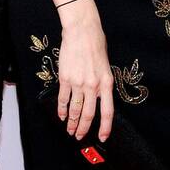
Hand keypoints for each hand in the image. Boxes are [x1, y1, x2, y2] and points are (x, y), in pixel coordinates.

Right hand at [56, 3, 114, 140]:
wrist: (82, 32)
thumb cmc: (96, 45)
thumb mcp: (106, 66)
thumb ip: (102, 84)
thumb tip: (98, 99)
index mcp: (106, 83)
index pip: (107, 111)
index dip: (105, 127)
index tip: (102, 137)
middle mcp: (93, 86)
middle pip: (89, 114)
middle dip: (84, 129)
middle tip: (79, 137)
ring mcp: (78, 83)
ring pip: (75, 109)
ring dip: (71, 122)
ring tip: (69, 130)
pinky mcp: (65, 79)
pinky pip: (63, 99)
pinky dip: (61, 109)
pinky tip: (61, 115)